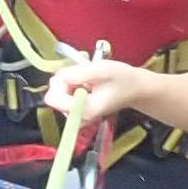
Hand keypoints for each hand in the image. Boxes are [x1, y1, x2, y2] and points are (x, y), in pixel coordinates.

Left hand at [43, 52, 157, 124]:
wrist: (135, 89)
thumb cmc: (122, 78)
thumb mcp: (102, 70)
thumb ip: (79, 74)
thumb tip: (59, 78)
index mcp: (84, 110)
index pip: (52, 98)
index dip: (60, 82)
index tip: (76, 75)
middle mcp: (78, 119)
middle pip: (53, 97)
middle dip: (65, 81)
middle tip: (84, 75)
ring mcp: (77, 118)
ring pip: (57, 95)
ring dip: (69, 82)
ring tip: (88, 79)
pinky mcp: (77, 114)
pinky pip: (64, 97)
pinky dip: (72, 87)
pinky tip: (86, 84)